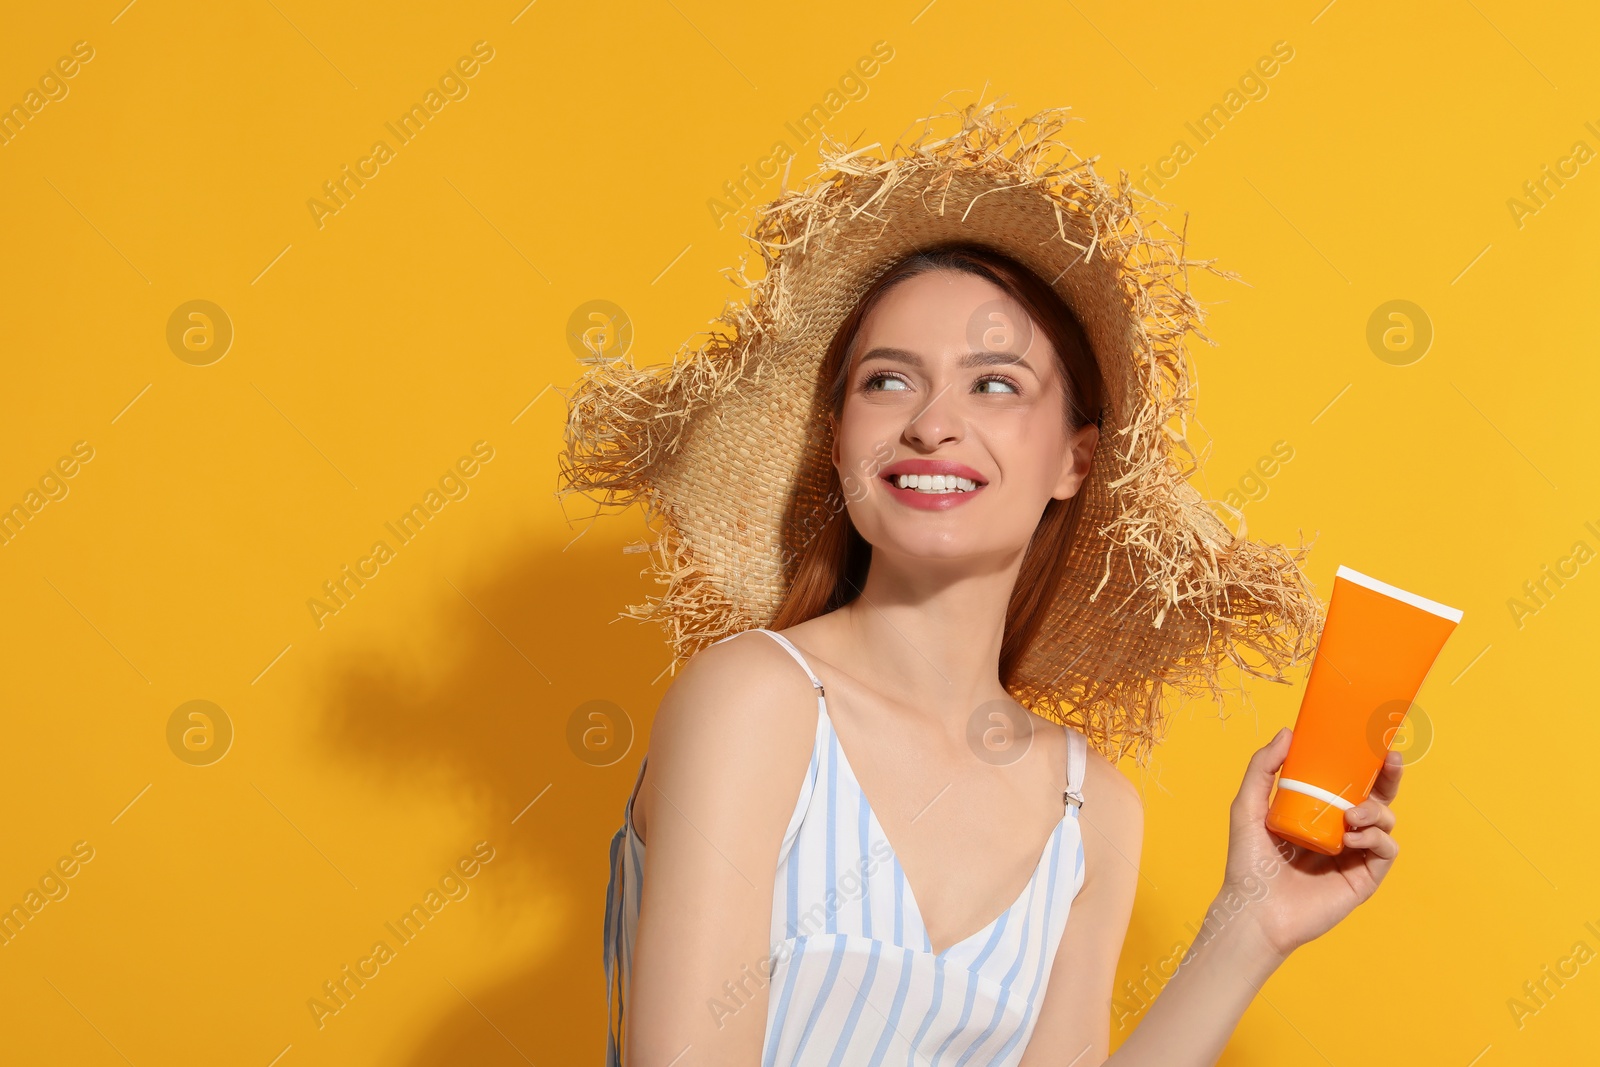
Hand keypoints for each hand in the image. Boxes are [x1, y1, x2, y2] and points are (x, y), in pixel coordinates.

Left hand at [1220, 727, 1401, 959]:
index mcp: (1317, 813)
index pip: (1348, 783)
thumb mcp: (1248, 807)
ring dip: (1377, 810)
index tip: (1374, 741)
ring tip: (1353, 814)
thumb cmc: (1249, 862)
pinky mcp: (1363, 878)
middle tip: (1391, 760)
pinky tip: (1353, 838)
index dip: (1365, 763)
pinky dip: (1377, 839)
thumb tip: (1287, 733)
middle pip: (1377, 798)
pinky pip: (1385, 851)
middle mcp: (1340, 832)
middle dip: (1389, 778)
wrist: (1255, 910)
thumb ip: (1263, 769)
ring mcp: (1354, 855)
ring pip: (1385, 822)